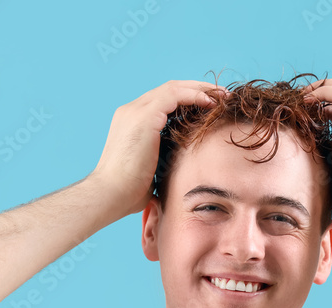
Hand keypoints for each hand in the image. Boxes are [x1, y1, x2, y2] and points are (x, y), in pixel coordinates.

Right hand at [92, 80, 227, 220]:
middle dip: (197, 90)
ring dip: (200, 90)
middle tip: (221, 96)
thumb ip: (161, 165)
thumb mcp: (149, 173)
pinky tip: (211, 103)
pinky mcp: (143, 116)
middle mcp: (131, 111)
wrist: (109, 195)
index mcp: (131, 123)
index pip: (163, 102)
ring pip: (174, 88)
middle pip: (169, 90)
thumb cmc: (127, 193)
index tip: (210, 108)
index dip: (188, 101)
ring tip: (222, 96)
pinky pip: (175, 95)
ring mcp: (135, 111)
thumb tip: (179, 176)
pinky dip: (194, 96)